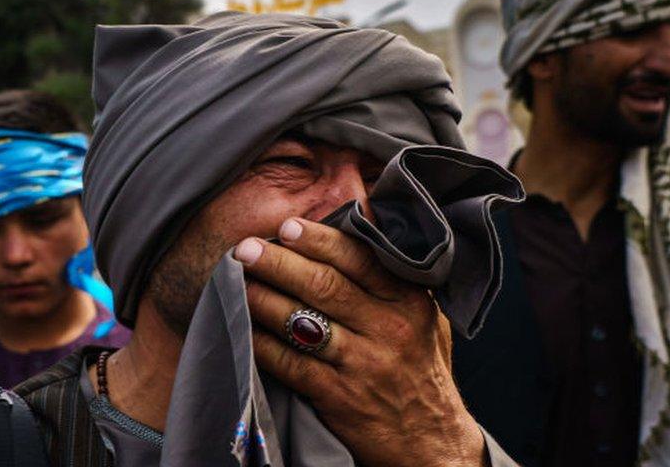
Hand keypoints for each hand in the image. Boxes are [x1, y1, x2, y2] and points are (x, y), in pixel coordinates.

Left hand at [235, 217, 485, 466]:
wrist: (431, 443)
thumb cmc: (422, 370)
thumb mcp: (427, 319)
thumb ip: (397, 280)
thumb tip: (362, 231)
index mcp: (409, 301)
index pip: (360, 259)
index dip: (319, 240)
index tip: (287, 226)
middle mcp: (388, 328)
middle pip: (324, 285)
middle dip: (279, 262)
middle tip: (245, 248)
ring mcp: (363, 364)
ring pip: (303, 321)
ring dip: (263, 297)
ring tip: (237, 280)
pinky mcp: (339, 396)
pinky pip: (291, 363)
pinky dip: (263, 343)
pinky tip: (244, 328)